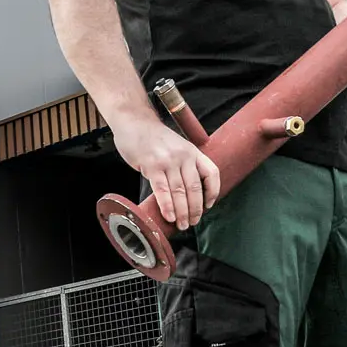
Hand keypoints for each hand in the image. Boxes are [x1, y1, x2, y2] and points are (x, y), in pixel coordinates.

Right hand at [111, 116, 221, 230]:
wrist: (134, 121)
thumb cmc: (153, 137)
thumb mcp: (176, 145)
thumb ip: (183, 163)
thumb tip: (187, 191)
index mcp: (193, 151)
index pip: (212, 173)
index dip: (213, 192)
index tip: (208, 206)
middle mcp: (183, 156)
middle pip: (195, 188)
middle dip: (195, 209)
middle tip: (193, 222)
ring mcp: (168, 161)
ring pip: (180, 192)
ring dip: (182, 212)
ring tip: (182, 224)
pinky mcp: (152, 166)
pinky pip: (162, 191)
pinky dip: (167, 207)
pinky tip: (169, 216)